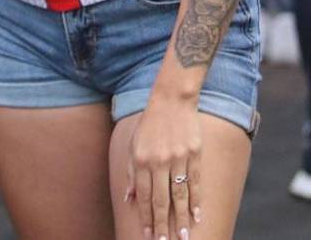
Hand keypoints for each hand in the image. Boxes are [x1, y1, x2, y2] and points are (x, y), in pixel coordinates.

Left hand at [127, 98, 202, 239]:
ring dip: (181, 218)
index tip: (149, 233)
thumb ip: (130, 172)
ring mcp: (178, 159)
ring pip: (180, 195)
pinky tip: (197, 216)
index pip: (143, 195)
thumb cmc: (149, 125)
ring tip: (184, 236)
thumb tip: (129, 199)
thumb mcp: (133, 145)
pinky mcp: (194, 155)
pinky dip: (196, 200)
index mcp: (141, 160)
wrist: (171, 101)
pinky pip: (195, 182)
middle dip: (162, 223)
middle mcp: (159, 162)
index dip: (145, 216)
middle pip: (161, 199)